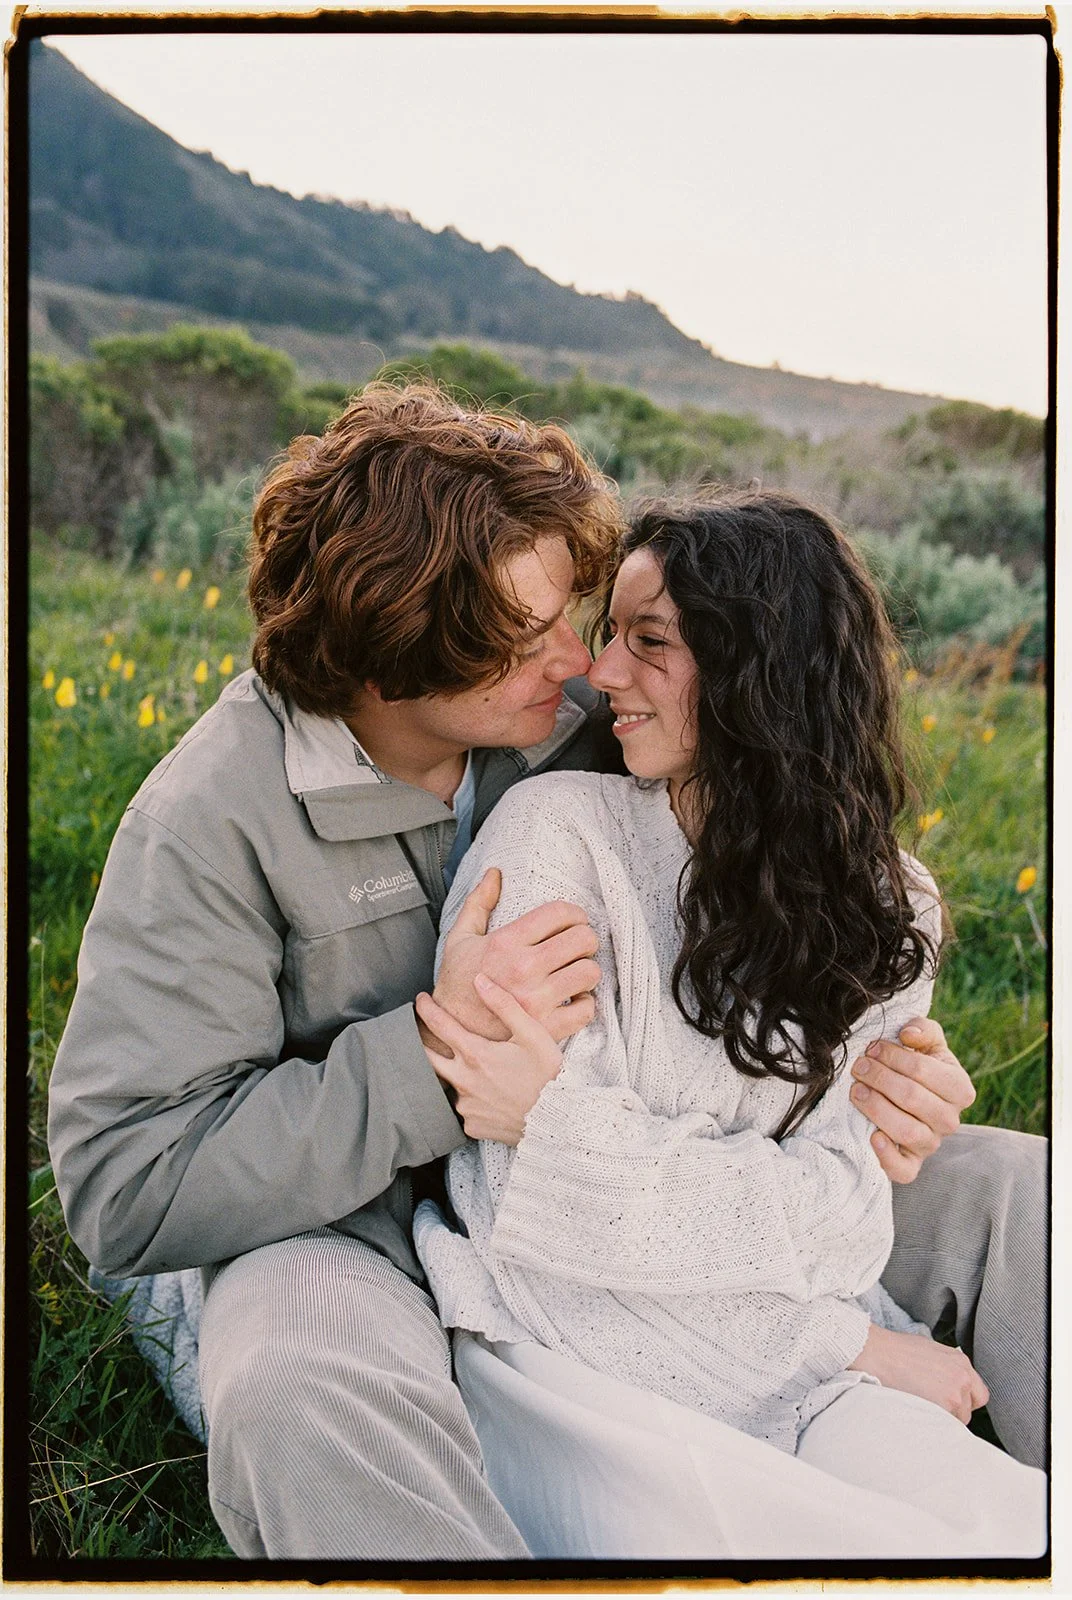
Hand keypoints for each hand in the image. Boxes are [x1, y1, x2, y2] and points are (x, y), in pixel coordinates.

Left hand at [415, 974, 562, 1144]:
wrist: (556, 1120)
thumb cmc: (547, 1075)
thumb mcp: (532, 1034)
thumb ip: (504, 1005)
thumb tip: (480, 979)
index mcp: (475, 1055)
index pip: (439, 1025)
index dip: (427, 1009)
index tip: (420, 999)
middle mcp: (463, 1081)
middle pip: (427, 1058)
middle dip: (420, 1043)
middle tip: (420, 1033)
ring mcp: (466, 1106)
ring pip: (451, 1086)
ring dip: (457, 1075)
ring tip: (479, 1072)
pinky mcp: (472, 1126)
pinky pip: (466, 1110)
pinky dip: (473, 1101)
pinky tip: (490, 1098)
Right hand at [429, 868, 599, 1050]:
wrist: (450, 1031)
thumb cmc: (456, 984)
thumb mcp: (460, 938)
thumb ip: (479, 903)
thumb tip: (494, 874)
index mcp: (506, 943)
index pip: (559, 913)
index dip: (574, 913)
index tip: (573, 920)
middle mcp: (524, 969)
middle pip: (582, 939)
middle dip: (584, 938)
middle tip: (577, 944)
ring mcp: (537, 1000)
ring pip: (589, 972)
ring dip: (586, 969)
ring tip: (575, 970)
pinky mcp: (546, 1028)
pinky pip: (586, 1009)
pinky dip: (585, 1003)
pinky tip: (573, 998)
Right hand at [849, 1323, 988, 1423]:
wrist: (878, 1353)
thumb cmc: (896, 1350)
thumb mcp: (930, 1350)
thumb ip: (947, 1368)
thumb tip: (947, 1383)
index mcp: (961, 1363)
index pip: (979, 1395)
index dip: (965, 1401)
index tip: (951, 1403)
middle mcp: (962, 1378)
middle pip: (968, 1410)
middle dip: (953, 1412)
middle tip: (931, 1407)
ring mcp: (954, 1394)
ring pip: (956, 1421)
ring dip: (941, 1419)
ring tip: (920, 1408)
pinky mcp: (943, 1408)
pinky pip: (944, 1426)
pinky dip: (933, 1424)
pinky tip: (918, 1414)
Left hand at [850, 1017, 975, 1182]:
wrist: (910, 1098)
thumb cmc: (917, 1066)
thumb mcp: (926, 1043)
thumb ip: (923, 1030)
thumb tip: (908, 1035)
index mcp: (959, 1089)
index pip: (923, 1071)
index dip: (892, 1057)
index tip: (870, 1048)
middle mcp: (950, 1120)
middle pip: (912, 1098)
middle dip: (879, 1078)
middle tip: (858, 1067)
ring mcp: (931, 1144)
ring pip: (907, 1131)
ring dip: (876, 1108)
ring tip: (856, 1091)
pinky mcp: (911, 1164)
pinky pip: (903, 1170)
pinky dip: (887, 1157)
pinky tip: (872, 1136)